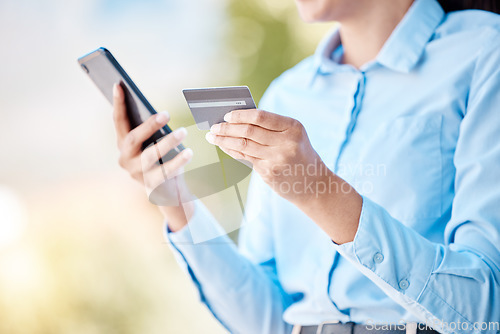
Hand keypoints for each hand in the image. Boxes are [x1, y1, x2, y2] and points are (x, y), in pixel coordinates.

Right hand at [112, 84, 193, 229]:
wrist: (168, 192)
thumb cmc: (161, 159)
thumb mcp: (154, 143)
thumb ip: (152, 130)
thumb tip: (160, 112)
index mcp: (123, 144)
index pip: (118, 121)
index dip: (118, 103)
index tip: (119, 84)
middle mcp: (125, 158)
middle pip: (133, 139)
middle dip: (149, 126)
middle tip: (166, 113)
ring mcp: (137, 173)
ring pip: (150, 156)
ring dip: (168, 142)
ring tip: (183, 131)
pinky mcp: (151, 185)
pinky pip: (165, 171)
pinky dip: (178, 161)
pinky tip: (189, 152)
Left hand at [206, 108, 362, 243]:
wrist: (313, 183)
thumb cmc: (299, 154)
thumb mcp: (293, 136)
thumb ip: (270, 127)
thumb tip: (236, 119)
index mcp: (293, 128)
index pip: (261, 117)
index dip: (241, 115)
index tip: (227, 115)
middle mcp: (286, 143)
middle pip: (248, 131)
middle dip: (227, 128)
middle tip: (213, 126)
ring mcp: (277, 159)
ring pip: (243, 145)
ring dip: (224, 140)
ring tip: (212, 136)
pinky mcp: (269, 173)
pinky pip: (245, 158)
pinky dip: (231, 151)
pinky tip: (223, 147)